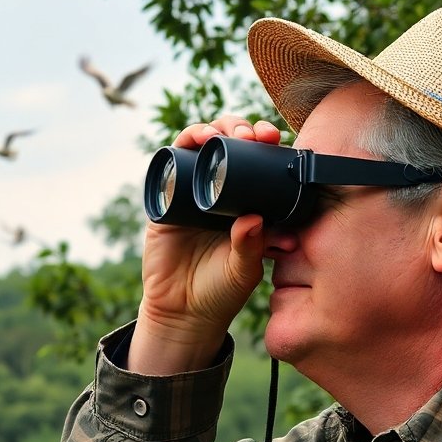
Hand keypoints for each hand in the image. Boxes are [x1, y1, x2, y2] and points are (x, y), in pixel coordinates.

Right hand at [128, 116, 281, 374]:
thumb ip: (251, 247)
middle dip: (242, 129)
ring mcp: (191, 190)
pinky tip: (194, 140)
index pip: (259, 161)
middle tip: (255, 135)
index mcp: (247, 202)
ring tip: (223, 134)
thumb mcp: (244, 270)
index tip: (275, 139)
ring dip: (212, 130)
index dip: (266, 144)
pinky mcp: (165, 197)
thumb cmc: (221, 291)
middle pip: (230, 144)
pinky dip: (182, 144)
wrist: (182, 312)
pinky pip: (171, 162)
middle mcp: (219, 190)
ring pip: (200, 146)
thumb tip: (256, 217)